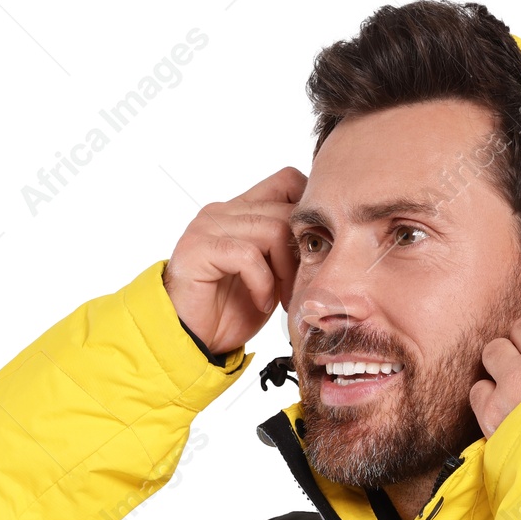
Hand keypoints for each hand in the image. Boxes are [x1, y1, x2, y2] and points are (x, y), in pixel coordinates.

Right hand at [162, 166, 306, 354]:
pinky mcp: (199, 248)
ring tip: (280, 298)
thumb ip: (288, 249)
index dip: (309, 212)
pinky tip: (261, 302)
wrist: (193, 338)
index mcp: (241, 210)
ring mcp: (208, 227)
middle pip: (286, 211)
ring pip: (272, 230)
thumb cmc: (231, 309)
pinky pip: (248, 256)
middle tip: (298, 288)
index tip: (313, 251)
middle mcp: (223, 211)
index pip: (287, 181)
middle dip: (300, 255)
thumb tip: (327, 239)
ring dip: (285, 272)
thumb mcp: (272, 274)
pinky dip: (262, 284)